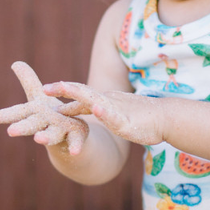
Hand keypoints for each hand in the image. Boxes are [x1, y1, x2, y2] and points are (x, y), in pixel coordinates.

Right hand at [0, 62, 89, 154]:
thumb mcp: (40, 97)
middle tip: (10, 131)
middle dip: (21, 128)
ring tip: (38, 139)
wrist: (71, 137)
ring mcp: (60, 131)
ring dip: (45, 137)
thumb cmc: (50, 116)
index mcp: (34, 114)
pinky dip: (74, 146)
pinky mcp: (76, 135)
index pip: (17, 113)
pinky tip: (74, 152)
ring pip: (52, 135)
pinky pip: (75, 141)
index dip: (2, 116)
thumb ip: (29, 82)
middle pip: (31, 125)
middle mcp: (44, 125)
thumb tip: (15, 63)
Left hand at [43, 79, 165, 146]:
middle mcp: (107, 101)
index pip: (79, 95)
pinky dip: (104, 112)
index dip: (62, 92)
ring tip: (63, 88)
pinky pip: (114, 116)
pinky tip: (96, 109)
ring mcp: (116, 110)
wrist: (166, 118)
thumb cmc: (143, 117)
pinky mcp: (126, 121)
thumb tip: (92, 108)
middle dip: (62, 89)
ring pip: (94, 100)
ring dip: (78, 94)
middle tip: (43, 88)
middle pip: (82, 92)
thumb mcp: (117, 113)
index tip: (44, 90)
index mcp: (104, 101)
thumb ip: (104, 110)